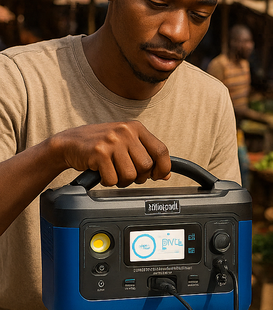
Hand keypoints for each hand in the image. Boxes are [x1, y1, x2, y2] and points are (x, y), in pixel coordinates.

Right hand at [48, 121, 170, 186]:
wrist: (69, 143)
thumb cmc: (100, 145)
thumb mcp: (126, 144)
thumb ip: (146, 154)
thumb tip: (166, 174)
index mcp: (136, 127)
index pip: (161, 150)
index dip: (163, 168)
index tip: (158, 176)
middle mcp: (125, 131)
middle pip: (146, 166)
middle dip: (138, 176)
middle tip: (127, 173)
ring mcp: (112, 141)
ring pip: (131, 175)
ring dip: (122, 180)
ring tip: (113, 172)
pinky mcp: (99, 152)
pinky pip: (113, 179)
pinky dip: (108, 181)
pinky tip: (102, 172)